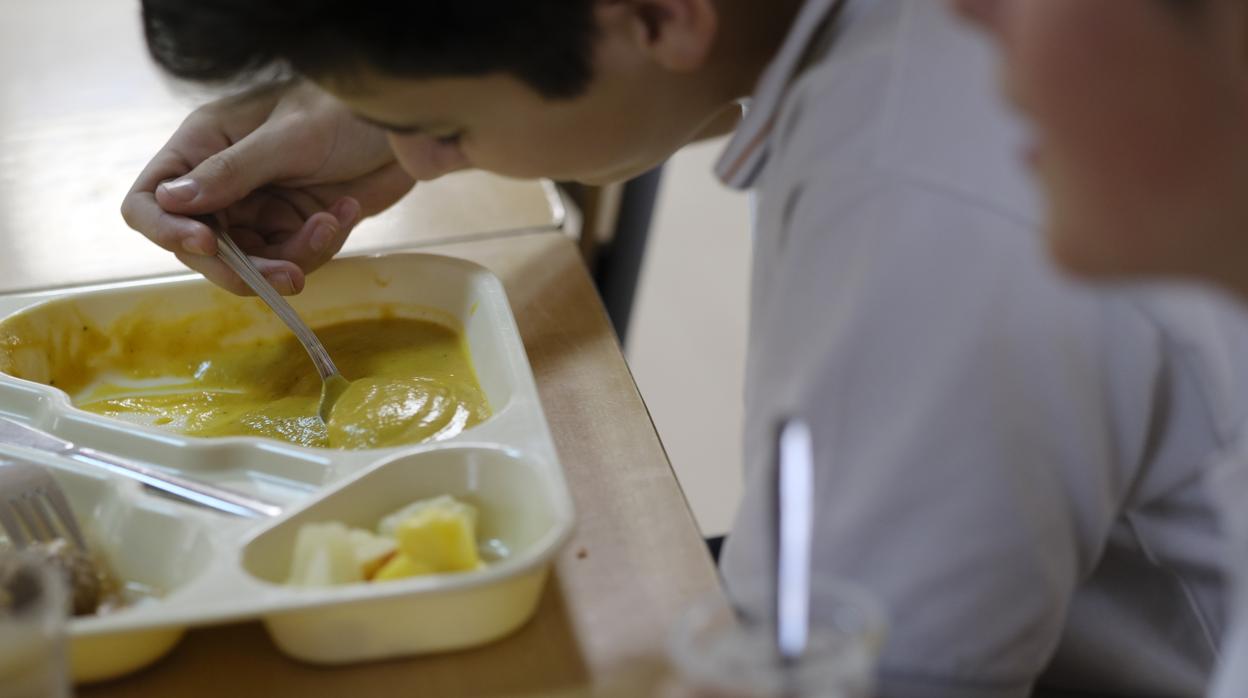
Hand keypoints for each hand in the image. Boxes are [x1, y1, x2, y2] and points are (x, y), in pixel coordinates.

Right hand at [122, 81, 416, 294]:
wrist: (404, 124)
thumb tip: (169, 201)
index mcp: (202, 147)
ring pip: (253, 263)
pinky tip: (346, 210)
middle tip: (289, 275)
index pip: (150, 200)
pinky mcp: (297, 225)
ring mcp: (260, 207)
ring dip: (294, 257)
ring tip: (330, 223)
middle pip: (204, 249)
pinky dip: (322, 244)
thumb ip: (231, 171)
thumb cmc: (342, 110)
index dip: (167, 230)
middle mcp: (223, 182)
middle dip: (246, 268)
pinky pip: (295, 257)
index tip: (206, 245)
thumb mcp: (287, 139)